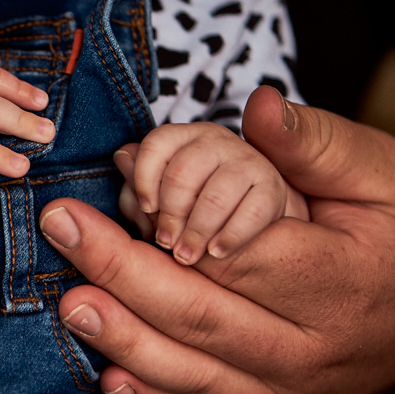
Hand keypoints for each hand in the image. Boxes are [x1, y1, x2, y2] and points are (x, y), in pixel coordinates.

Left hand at [39, 85, 394, 393]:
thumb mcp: (381, 171)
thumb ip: (313, 143)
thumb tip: (254, 107)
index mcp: (339, 282)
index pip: (236, 257)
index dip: (162, 225)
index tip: (103, 187)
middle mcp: (312, 349)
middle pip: (199, 316)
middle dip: (119, 272)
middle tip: (60, 229)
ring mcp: (288, 391)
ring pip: (192, 374)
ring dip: (122, 339)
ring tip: (69, 301)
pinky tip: (106, 378)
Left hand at [116, 122, 308, 264]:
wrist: (249, 212)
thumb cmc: (193, 202)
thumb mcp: (162, 192)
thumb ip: (141, 181)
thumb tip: (123, 157)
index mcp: (183, 138)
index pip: (156, 144)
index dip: (145, 178)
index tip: (147, 208)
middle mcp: (216, 142)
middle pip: (182, 173)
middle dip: (170, 214)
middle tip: (166, 243)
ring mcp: (247, 161)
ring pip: (214, 196)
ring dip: (196, 231)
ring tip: (187, 255)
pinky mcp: (272, 187)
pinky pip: (252, 212)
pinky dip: (230, 236)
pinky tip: (216, 252)